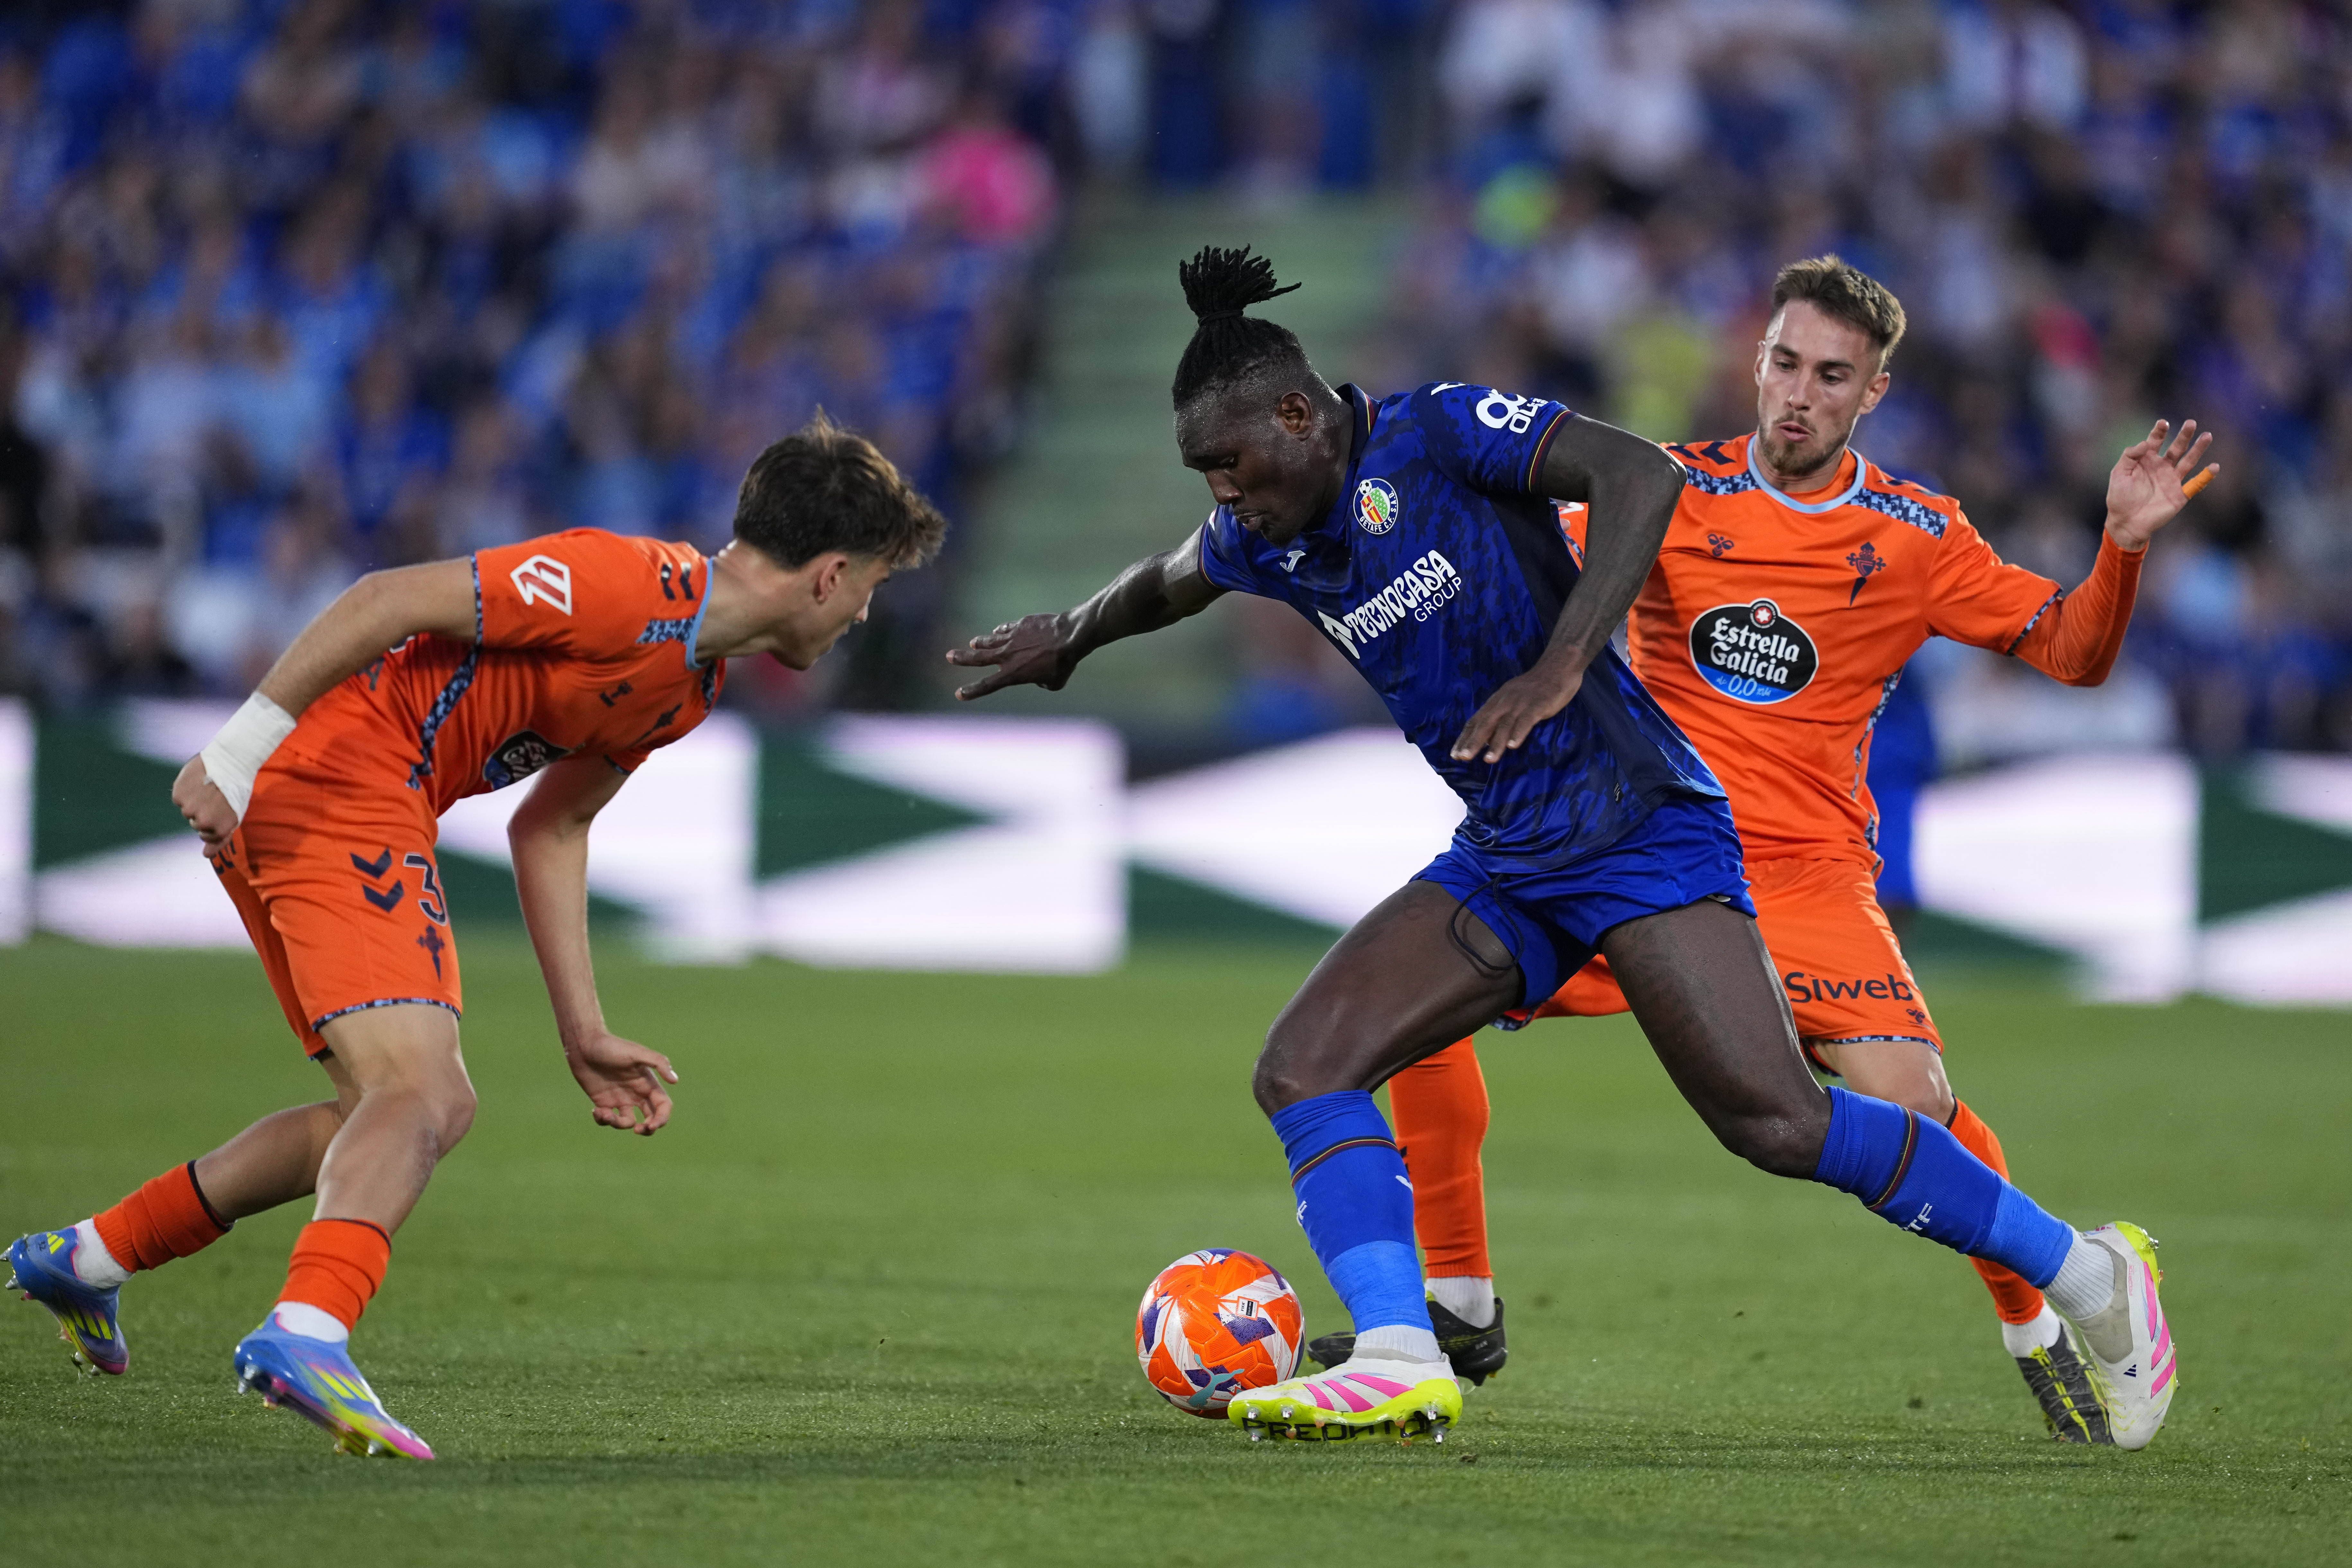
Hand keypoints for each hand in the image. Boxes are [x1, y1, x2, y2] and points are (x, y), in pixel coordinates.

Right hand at [171, 756, 237, 852]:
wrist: (232, 760)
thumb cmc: (236, 789)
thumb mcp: (234, 816)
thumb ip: (220, 838)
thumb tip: (205, 855)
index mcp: (219, 828)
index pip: (206, 836)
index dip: (212, 823)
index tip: (219, 811)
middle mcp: (202, 821)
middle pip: (195, 823)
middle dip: (204, 812)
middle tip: (215, 796)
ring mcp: (188, 808)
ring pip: (186, 810)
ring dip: (194, 801)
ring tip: (207, 787)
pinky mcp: (178, 794)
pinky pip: (179, 798)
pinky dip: (186, 791)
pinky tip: (198, 781)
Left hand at [566, 1032, 678, 1134]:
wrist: (584, 1045)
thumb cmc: (612, 1047)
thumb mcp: (636, 1053)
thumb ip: (658, 1062)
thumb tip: (675, 1080)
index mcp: (648, 1083)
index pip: (662, 1106)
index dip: (661, 1118)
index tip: (651, 1125)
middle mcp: (636, 1093)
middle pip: (650, 1118)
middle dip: (647, 1129)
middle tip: (637, 1130)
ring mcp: (620, 1099)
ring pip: (627, 1122)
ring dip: (618, 1124)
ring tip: (605, 1114)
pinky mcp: (603, 1102)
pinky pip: (608, 1120)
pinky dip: (603, 1120)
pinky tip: (596, 1111)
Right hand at [946, 612, 1082, 699]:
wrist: (1069, 637)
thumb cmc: (1064, 663)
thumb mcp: (1054, 683)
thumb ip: (1041, 682)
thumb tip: (1039, 677)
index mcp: (1013, 674)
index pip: (987, 685)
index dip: (972, 691)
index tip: (959, 694)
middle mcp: (1007, 655)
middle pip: (978, 658)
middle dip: (962, 658)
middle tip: (949, 656)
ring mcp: (1012, 637)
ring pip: (990, 640)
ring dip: (980, 642)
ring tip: (973, 642)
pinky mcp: (1020, 624)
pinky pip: (1005, 628)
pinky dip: (1000, 631)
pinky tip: (998, 631)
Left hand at [1452, 658, 1585, 763]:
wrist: (1556, 668)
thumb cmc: (1533, 689)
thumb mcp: (1510, 700)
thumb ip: (1499, 718)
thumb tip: (1486, 740)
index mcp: (1496, 702)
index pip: (1475, 721)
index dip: (1465, 738)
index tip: (1454, 754)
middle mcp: (1504, 702)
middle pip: (1485, 724)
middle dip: (1473, 742)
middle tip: (1462, 758)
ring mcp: (1520, 703)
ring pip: (1505, 725)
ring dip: (1496, 743)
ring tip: (1488, 760)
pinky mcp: (1537, 705)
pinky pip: (1526, 721)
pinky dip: (1518, 733)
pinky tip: (1513, 746)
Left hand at [2105, 418, 2215, 551]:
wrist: (2126, 523)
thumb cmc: (2119, 498)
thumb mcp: (2118, 474)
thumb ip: (2129, 456)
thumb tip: (2144, 443)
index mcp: (2146, 460)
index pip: (2155, 441)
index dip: (2159, 432)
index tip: (2163, 423)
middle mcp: (2162, 467)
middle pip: (2176, 447)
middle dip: (2183, 435)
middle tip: (2191, 423)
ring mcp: (2172, 480)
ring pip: (2188, 461)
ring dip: (2198, 449)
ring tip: (2207, 435)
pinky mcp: (2180, 494)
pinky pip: (2196, 484)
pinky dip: (2206, 476)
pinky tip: (2214, 466)